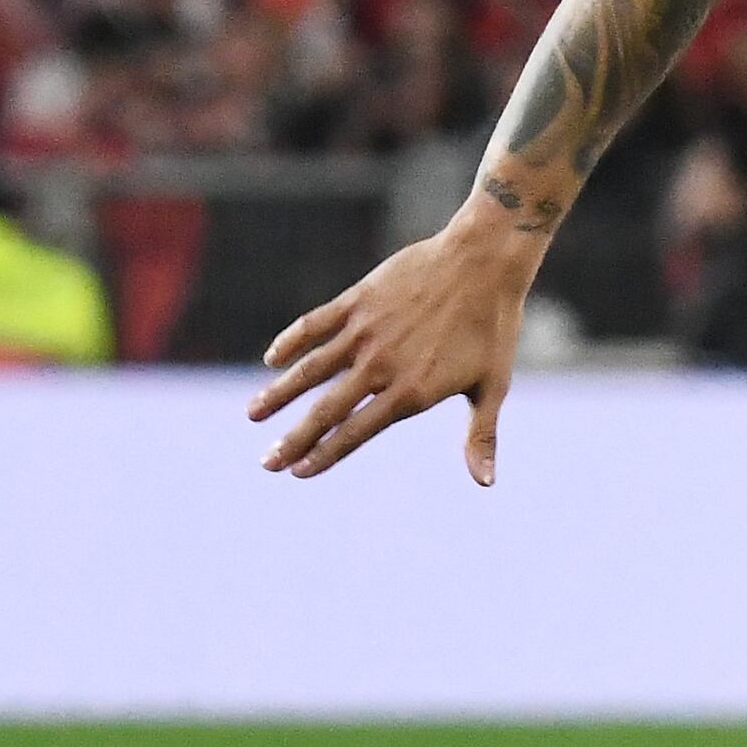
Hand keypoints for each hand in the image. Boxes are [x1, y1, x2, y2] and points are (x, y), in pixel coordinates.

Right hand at [248, 217, 538, 481]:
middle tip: (266, 463)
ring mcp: (364, 332)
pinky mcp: (357, 301)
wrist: (482, 262)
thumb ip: (481, 436)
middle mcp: (380, 365)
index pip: (356, 432)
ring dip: (279, 394)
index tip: (297, 472)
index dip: (325, 455)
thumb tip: (486, 483)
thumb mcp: (492, 386)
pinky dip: (291, 342)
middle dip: (293, 439)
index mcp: (411, 391)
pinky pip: (314, 324)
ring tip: (253, 415)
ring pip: (310, 369)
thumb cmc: (493, 328)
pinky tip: (272, 359)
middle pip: (326, 410)